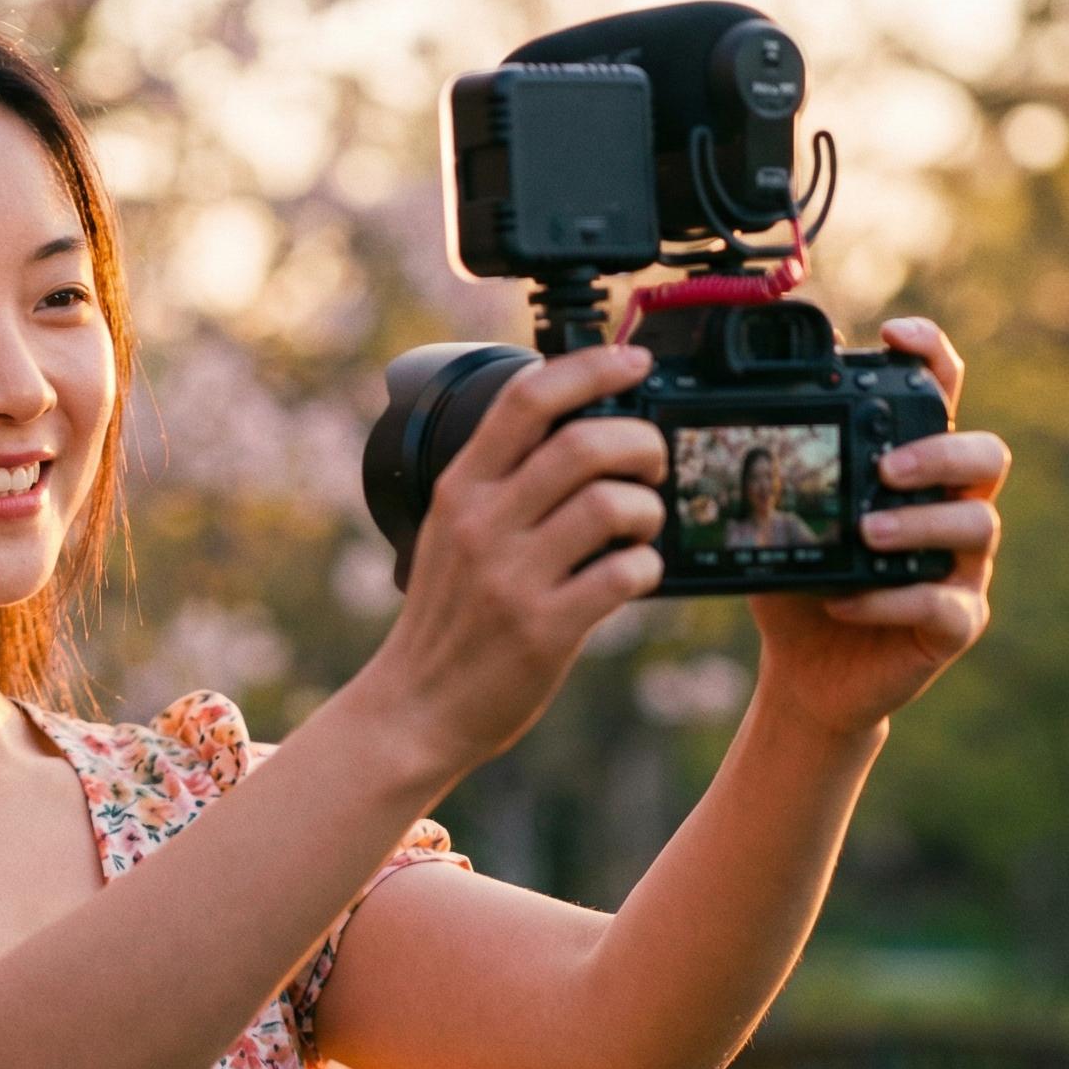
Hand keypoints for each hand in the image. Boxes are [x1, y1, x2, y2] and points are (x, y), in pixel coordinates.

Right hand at [363, 342, 668, 772]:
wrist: (415, 706)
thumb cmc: (446, 616)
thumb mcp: (451, 530)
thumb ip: (500, 480)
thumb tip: (581, 427)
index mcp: (460, 487)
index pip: (526, 398)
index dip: (590, 366)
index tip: (634, 362)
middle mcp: (482, 523)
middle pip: (583, 443)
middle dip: (639, 442)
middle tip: (652, 461)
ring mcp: (512, 577)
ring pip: (611, 505)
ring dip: (648, 509)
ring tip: (644, 525)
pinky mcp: (543, 629)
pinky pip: (623, 574)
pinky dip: (647, 566)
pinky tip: (636, 574)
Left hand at [747, 317, 1009, 737]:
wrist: (808, 672)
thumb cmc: (802, 579)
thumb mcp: (781, 515)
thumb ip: (782, 462)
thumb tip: (754, 395)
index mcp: (913, 467)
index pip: (942, 395)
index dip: (933, 357)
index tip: (897, 336)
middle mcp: (949, 507)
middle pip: (986, 455)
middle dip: (940, 451)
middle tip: (884, 468)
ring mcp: (959, 566)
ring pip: (978, 524)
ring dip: (921, 523)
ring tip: (866, 533)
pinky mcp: (953, 623)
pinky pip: (944, 604)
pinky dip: (892, 599)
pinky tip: (844, 599)